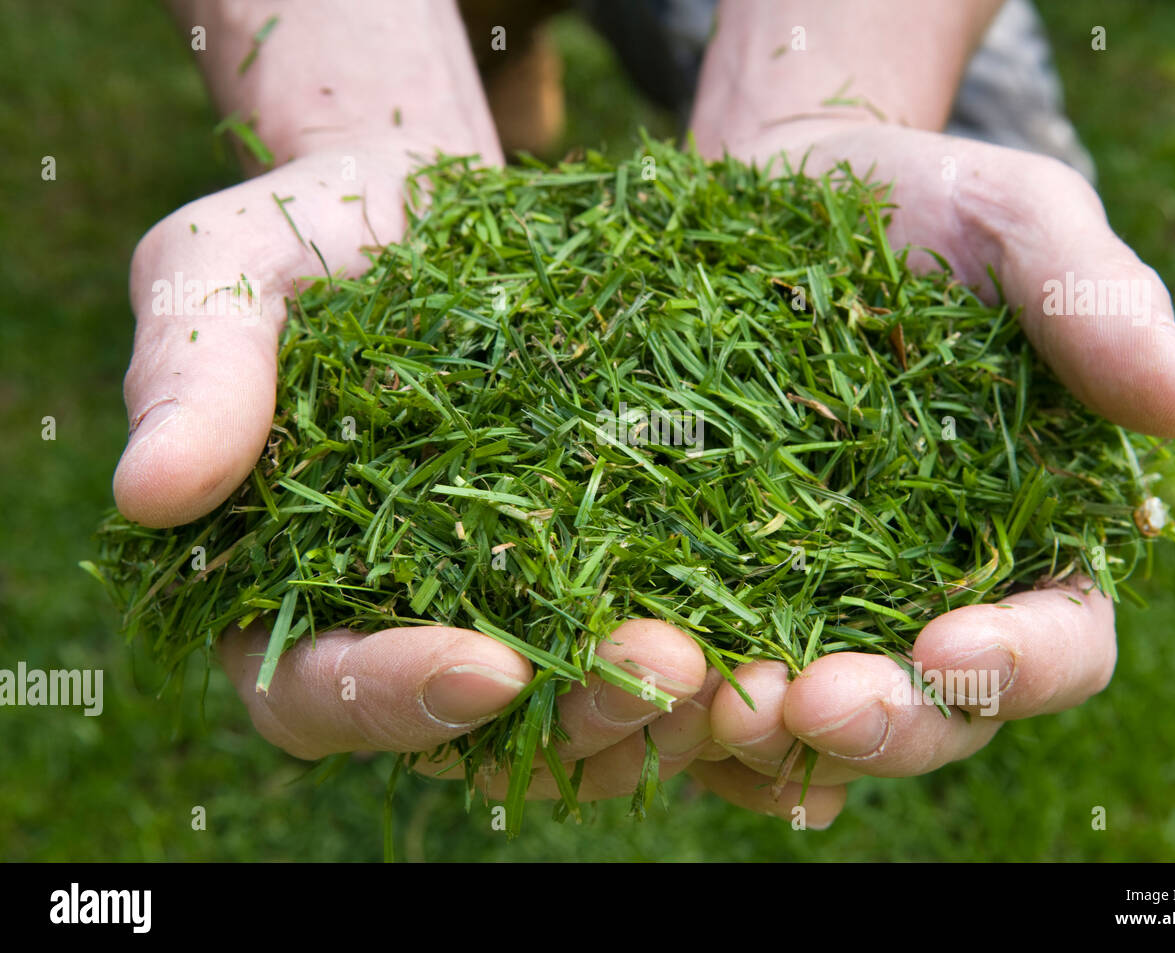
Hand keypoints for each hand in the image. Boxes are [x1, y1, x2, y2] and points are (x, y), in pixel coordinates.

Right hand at [118, 143, 713, 800]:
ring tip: (748, 678)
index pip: (317, 691)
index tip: (484, 666)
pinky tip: (792, 681)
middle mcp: (404, 631)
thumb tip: (151, 494)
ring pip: (579, 723)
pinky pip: (658, 664)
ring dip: (663, 718)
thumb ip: (196, 374)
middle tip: (666, 670)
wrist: (437, 209)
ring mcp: (514, 617)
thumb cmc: (316, 236)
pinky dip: (720, 689)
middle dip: (567, 716)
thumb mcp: (231, 269)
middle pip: (474, 733)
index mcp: (290, 593)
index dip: (391, 695)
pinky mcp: (607, 584)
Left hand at [685, 121, 1174, 826]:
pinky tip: (642, 693)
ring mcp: (824, 603)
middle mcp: (934, 596)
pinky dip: (685, 709)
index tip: (950, 647)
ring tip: (714, 708)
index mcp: (1037, 538)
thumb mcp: (1016, 224)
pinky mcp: (725, 588)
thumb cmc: (921, 206)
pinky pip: (714, 680)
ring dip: (770, 738)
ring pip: (816, 722)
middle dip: (882, 726)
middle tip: (810, 705)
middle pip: (936, 717)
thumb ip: (1094, 305)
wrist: (780, 195)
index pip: (1059, 643)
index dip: (1019, 665)